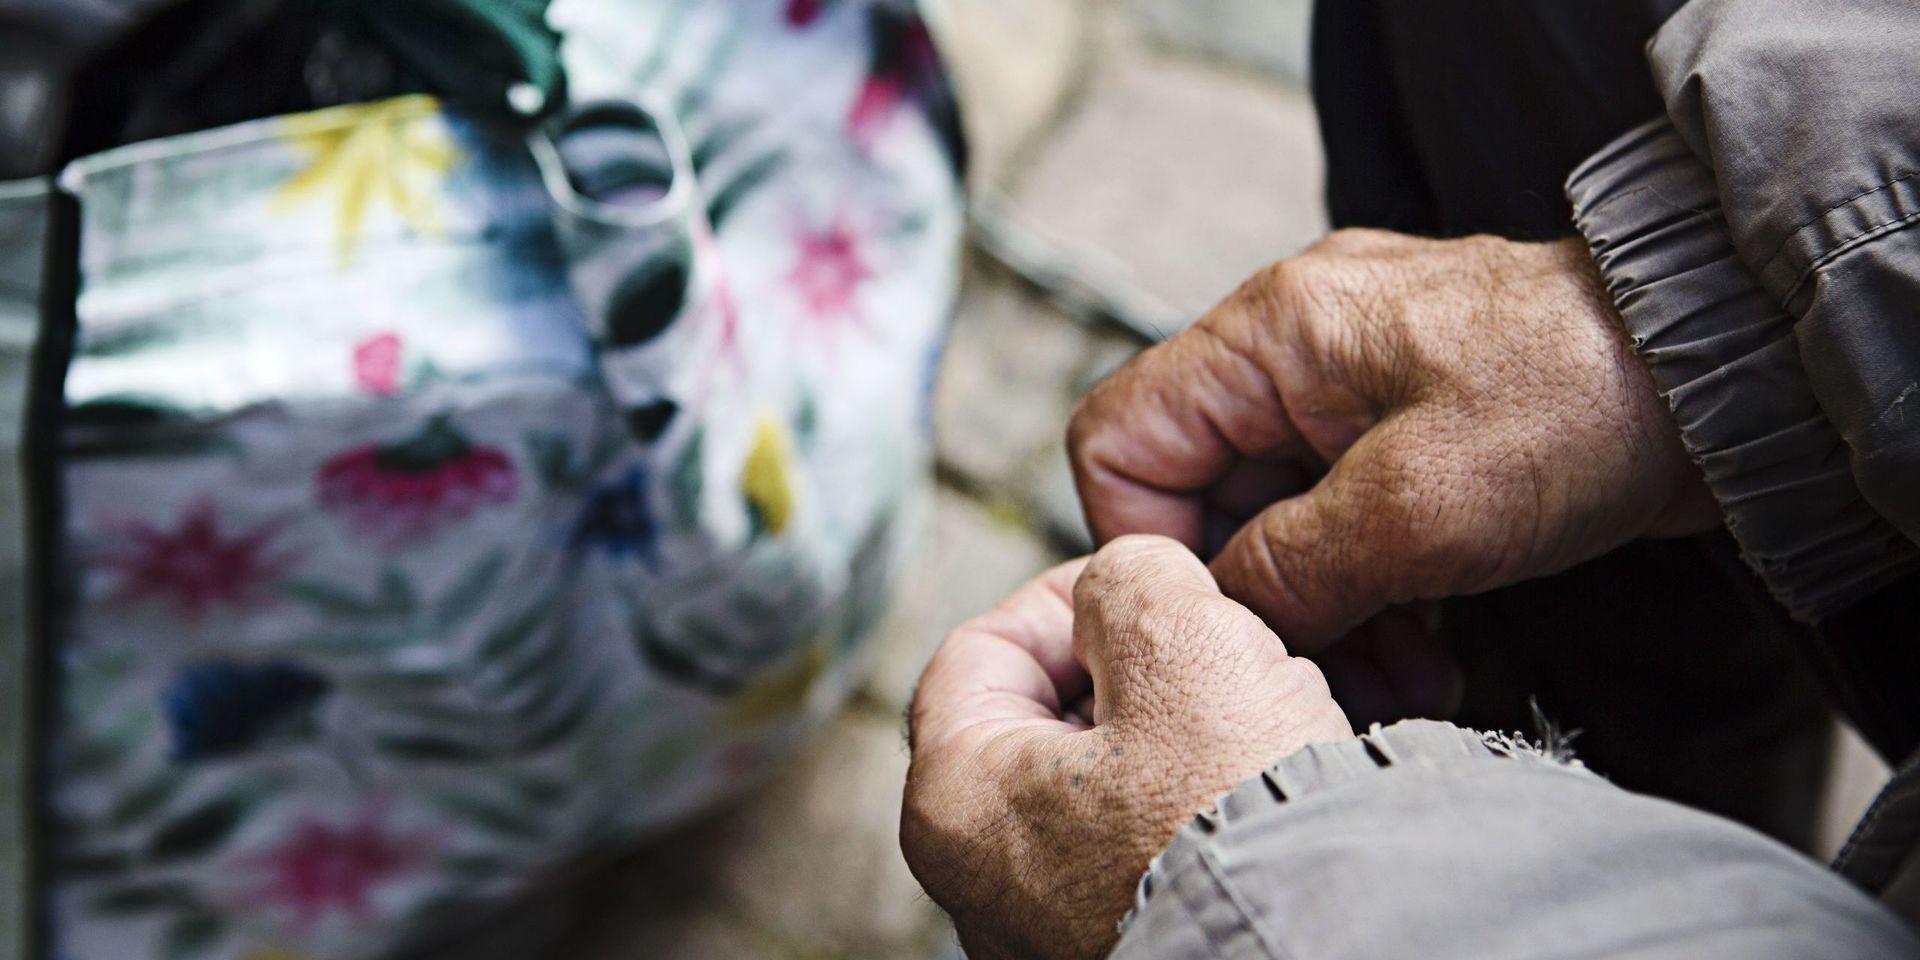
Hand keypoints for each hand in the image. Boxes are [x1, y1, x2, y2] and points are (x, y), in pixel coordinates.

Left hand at [901, 535, 1350, 959]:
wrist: (1342, 946)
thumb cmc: (1241, 819)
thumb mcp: (1182, 639)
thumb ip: (1127, 577)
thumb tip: (1128, 586)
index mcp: (954, 802)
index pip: (983, 649)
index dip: (1070, 594)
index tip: (1149, 584)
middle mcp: (984, 885)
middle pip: (1049, 717)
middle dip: (1139, 664)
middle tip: (1217, 647)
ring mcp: (1053, 930)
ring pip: (1112, 782)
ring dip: (1183, 730)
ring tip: (1260, 718)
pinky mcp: (1128, 948)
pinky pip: (1154, 849)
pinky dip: (1204, 804)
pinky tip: (1270, 788)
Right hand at [1067, 230, 1717, 647]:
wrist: (1726, 383)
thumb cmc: (1585, 401)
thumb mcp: (1418, 506)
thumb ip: (1290, 566)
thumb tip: (1218, 616)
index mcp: (1272, 334)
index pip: (1121, 438)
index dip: (1144, 539)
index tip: (1208, 617)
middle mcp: (1295, 352)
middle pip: (1200, 494)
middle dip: (1251, 598)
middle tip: (1316, 678)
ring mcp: (1349, 391)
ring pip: (1272, 522)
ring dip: (1315, 612)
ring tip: (1389, 680)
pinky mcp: (1403, 434)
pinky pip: (1337, 524)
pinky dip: (1364, 593)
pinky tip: (1420, 651)